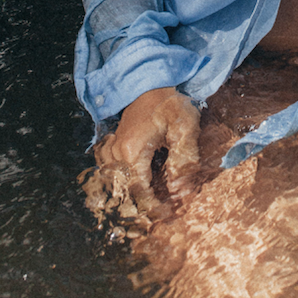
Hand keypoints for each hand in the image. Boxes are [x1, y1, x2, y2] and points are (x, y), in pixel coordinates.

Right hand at [92, 86, 199, 222]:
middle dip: (145, 206)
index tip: (169, 216)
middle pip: (127, 192)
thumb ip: (184, 160)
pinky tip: (138, 184)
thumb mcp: (184, 128)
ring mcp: (113, 149)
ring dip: (134, 196)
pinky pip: (112, 171)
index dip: (154, 209)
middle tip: (166, 212)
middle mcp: (117, 154)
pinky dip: (123, 182)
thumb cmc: (169, 103)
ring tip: (154, 202)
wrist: (150, 80)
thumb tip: (180, 191)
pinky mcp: (114, 145)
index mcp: (132, 152)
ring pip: (118, 184)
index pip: (140, 193)